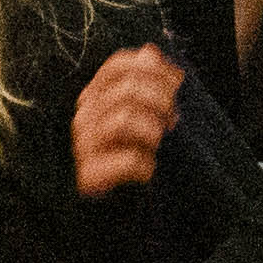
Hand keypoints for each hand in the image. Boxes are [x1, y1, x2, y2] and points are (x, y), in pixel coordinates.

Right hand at [71, 46, 185, 198]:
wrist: (114, 210)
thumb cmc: (131, 155)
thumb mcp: (143, 116)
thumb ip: (148, 84)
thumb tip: (150, 51)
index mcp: (95, 96)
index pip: (117, 66)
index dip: (153, 69)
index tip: (178, 83)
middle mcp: (85, 115)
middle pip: (125, 88)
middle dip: (160, 99)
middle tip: (175, 119)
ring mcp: (84, 144)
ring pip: (123, 119)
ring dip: (153, 129)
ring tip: (162, 142)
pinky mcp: (88, 175)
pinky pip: (125, 160)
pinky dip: (145, 164)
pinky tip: (150, 170)